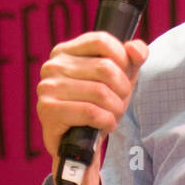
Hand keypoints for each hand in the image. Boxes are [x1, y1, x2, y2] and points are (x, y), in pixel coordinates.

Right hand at [36, 31, 148, 184]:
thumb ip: (132, 58)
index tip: (124, 76)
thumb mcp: (119, 78)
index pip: (101, 40)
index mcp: (66, 51)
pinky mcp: (48, 109)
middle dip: (122, 89)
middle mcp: (53, 65)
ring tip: (113, 115)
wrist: (78, 143)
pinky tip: (105, 125)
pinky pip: (90, 112)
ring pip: (100, 91)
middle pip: (105, 67)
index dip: (122, 58)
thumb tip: (136, 49)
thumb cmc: (98, 105)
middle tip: (120, 102)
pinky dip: (106, 121)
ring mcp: (48, 87)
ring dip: (116, 109)